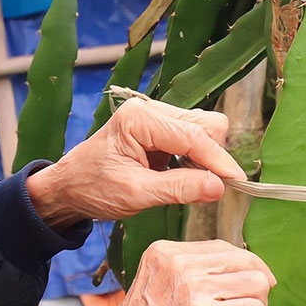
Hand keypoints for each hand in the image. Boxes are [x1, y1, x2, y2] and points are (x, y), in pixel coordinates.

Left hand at [25, 98, 245, 228]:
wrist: (68, 188)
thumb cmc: (92, 188)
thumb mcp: (135, 194)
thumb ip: (178, 189)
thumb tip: (218, 187)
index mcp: (139, 119)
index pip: (192, 136)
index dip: (218, 160)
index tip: (237, 183)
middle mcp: (150, 110)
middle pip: (204, 125)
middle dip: (214, 156)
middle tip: (214, 188)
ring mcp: (156, 118)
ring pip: (203, 129)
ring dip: (207, 157)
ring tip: (197, 185)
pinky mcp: (160, 131)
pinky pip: (193, 138)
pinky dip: (198, 158)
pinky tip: (188, 177)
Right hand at [89, 239, 273, 305]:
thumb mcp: (159, 283)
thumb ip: (190, 272)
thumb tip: (239, 272)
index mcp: (166, 252)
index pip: (223, 247)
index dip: (243, 267)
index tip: (247, 287)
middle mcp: (179, 263)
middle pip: (244, 261)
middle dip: (257, 285)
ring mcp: (193, 288)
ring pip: (256, 283)